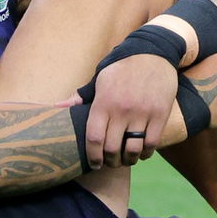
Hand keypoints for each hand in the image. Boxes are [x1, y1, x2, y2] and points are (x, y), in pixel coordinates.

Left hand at [86, 53, 176, 168]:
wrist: (152, 53)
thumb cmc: (121, 69)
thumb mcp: (99, 80)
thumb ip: (80, 98)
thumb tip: (56, 107)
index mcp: (103, 103)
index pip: (94, 138)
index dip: (93, 157)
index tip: (94, 164)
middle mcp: (122, 110)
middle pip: (113, 148)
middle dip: (110, 161)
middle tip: (110, 162)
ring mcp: (142, 113)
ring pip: (133, 149)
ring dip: (128, 160)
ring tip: (126, 159)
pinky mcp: (160, 114)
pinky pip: (152, 143)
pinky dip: (146, 153)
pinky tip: (141, 152)